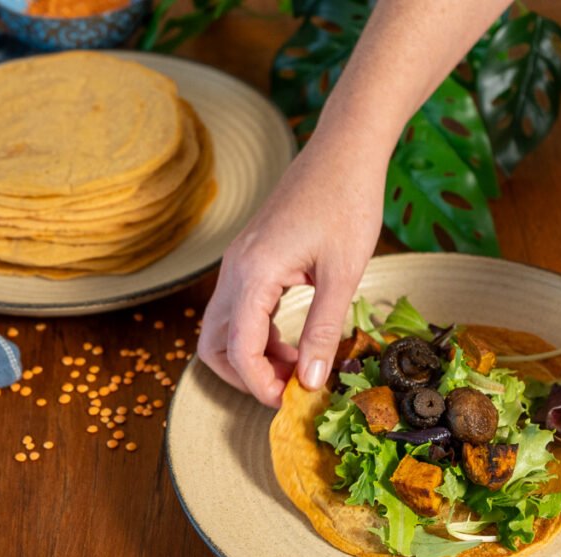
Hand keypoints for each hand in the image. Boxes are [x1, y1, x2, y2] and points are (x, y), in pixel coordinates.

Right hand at [198, 134, 386, 406]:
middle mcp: (235, 269)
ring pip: (223, 328)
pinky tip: (295, 340)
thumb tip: (312, 381)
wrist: (343, 150)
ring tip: (298, 366)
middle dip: (244, 375)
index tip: (289, 401)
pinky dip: (259, 334)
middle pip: (213, 344)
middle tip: (286, 388)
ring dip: (252, 355)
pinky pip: (240, 309)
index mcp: (254, 273)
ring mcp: (239, 262)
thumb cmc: (347, 201)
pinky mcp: (251, 258)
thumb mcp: (343, 273)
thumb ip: (324, 330)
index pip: (238, 349)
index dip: (260, 384)